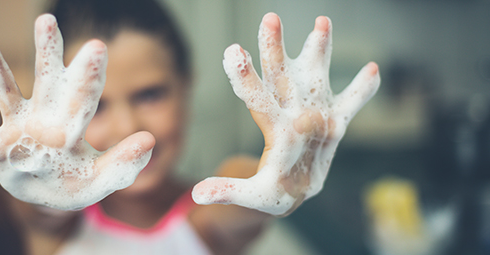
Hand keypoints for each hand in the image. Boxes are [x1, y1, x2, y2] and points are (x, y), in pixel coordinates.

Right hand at [0, 14, 154, 209]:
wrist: (50, 196)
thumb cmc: (78, 183)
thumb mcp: (104, 178)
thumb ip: (125, 161)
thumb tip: (151, 139)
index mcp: (74, 124)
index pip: (84, 95)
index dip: (89, 73)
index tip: (97, 46)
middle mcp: (46, 118)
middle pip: (47, 80)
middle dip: (47, 52)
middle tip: (47, 20)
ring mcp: (20, 129)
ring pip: (8, 94)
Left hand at [192, 13, 379, 214]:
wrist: (293, 192)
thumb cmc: (270, 192)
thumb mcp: (250, 195)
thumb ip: (228, 190)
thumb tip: (197, 194)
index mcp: (272, 128)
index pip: (256, 98)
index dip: (245, 77)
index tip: (232, 51)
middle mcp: (291, 113)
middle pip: (280, 76)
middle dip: (275, 49)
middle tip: (269, 19)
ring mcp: (315, 114)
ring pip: (315, 77)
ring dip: (320, 51)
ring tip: (322, 21)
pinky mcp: (336, 124)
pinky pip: (351, 104)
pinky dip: (362, 91)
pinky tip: (373, 69)